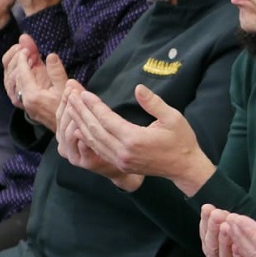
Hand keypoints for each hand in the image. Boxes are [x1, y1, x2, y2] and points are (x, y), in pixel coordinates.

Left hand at [5, 35, 66, 129]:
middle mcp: (23, 101)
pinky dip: (15, 75)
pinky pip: (13, 87)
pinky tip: (22, 68)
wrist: (66, 129)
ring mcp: (22, 104)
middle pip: (11, 76)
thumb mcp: (66, 89)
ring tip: (22, 55)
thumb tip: (50, 55)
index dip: (22, 58)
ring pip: (9, 82)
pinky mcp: (24, 105)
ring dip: (13, 67)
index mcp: (32, 96)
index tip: (27, 48)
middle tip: (23, 48)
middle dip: (16, 59)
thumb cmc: (67, 109)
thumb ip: (57, 71)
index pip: (21, 73)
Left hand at [64, 84, 214, 194]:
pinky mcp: (121, 165)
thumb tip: (138, 88)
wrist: (185, 168)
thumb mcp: (173, 117)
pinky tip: (79, 128)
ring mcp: (121, 160)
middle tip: (70, 96)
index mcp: (135, 139)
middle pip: (95, 130)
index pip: (107, 120)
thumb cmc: (181, 141)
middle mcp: (123, 152)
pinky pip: (99, 150)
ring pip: (94, 141)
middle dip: (81, 112)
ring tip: (70, 108)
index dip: (93, 105)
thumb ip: (153, 103)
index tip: (83, 93)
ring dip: (80, 124)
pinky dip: (87, 138)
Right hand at [200, 205, 255, 256]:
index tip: (207, 209)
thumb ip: (226, 226)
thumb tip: (215, 210)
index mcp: (214, 253)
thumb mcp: (235, 239)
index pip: (205, 237)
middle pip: (212, 246)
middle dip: (213, 229)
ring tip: (226, 227)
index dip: (205, 223)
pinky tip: (238, 246)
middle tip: (216, 214)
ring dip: (224, 241)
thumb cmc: (247, 256)